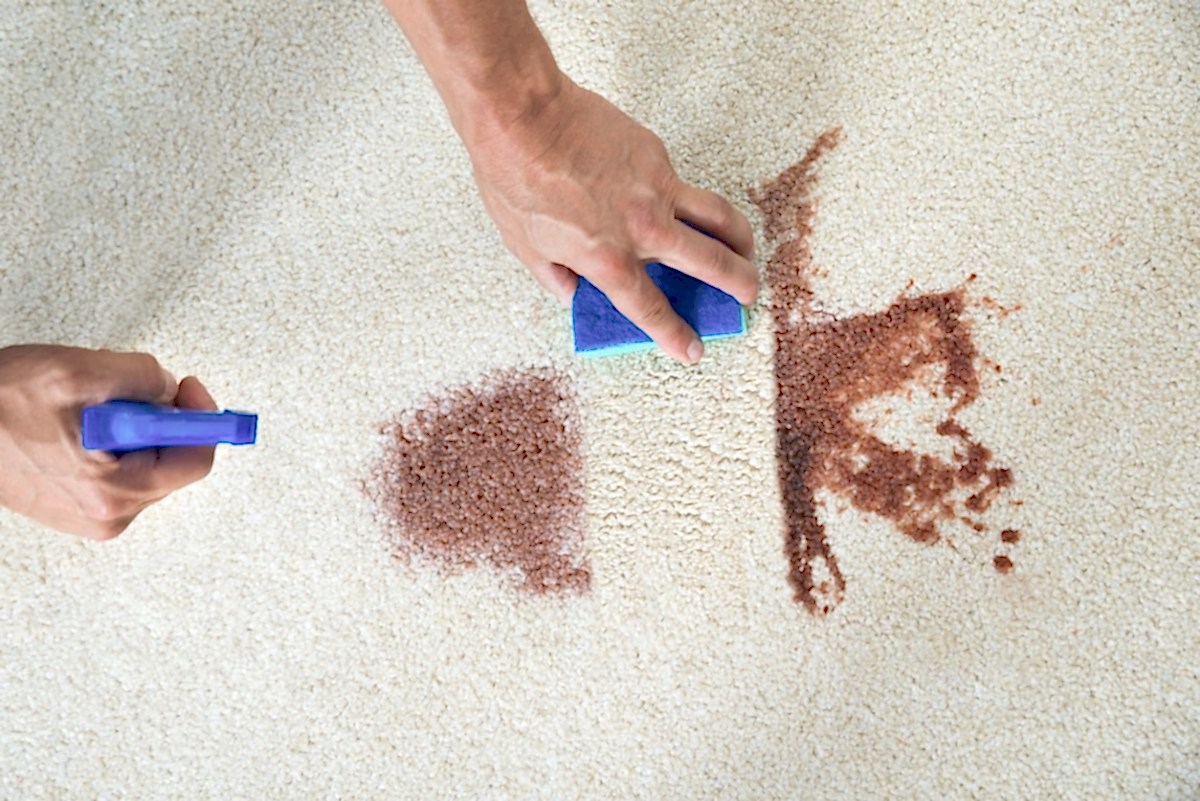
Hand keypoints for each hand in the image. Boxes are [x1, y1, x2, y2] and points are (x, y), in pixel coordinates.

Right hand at [0, 345, 217, 539]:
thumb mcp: (79, 373)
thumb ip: (142, 377)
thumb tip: (169, 389)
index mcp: (114, 492)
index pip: (195, 460)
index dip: (200, 416)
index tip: (187, 388)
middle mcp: (107, 515)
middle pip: (170, 460)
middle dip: (155, 416)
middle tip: (120, 389)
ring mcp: (90, 516)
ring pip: (142, 461)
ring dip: (128, 425)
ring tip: (82, 406)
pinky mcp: (74, 508)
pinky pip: (116, 468)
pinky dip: (108, 438)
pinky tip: (71, 422)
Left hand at [465, 78, 757, 363]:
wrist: (522, 115)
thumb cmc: (514, 179)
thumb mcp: (525, 247)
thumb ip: (556, 277)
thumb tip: (573, 291)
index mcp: (608, 259)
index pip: (652, 308)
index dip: (676, 334)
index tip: (693, 349)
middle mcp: (642, 228)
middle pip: (710, 263)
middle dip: (737, 284)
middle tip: (748, 295)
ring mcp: (656, 188)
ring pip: (718, 217)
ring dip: (740, 239)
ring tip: (747, 251)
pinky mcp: (656, 155)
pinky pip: (684, 184)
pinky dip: (692, 200)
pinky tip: (683, 205)